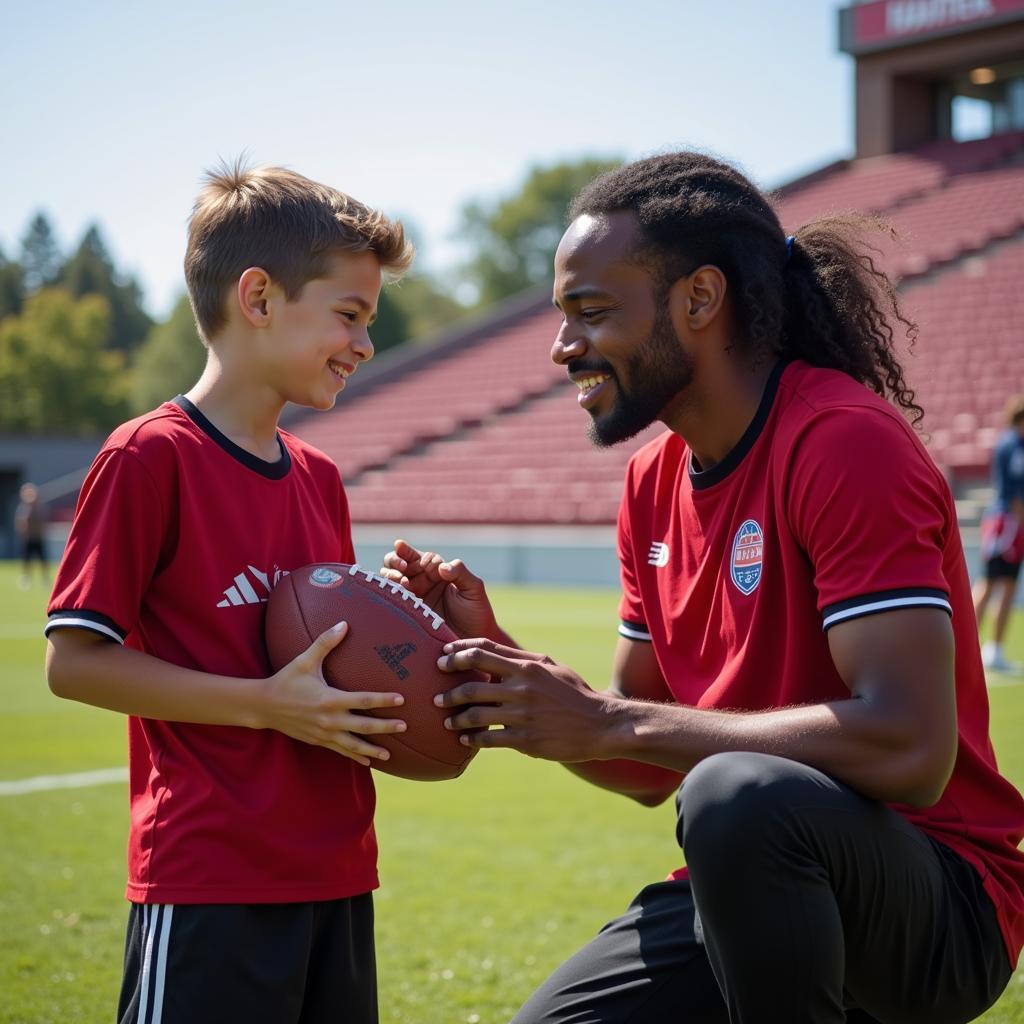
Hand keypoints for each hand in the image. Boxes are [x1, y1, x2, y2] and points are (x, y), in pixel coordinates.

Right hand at [262, 622, 406, 765]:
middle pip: (363, 726)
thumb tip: (343, 623)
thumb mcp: (304, 660)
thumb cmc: (286, 680)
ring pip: (353, 744)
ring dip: (372, 749)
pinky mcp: (318, 741)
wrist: (264, 706)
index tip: (401, 699)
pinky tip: (368, 762)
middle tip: (405, 726)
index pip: (362, 700)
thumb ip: (325, 642)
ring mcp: (323, 733)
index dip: (383, 700)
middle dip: (385, 726)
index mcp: (329, 699)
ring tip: (390, 754)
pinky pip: (340, 751)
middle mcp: (328, 719)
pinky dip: (355, 757)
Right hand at [380, 538, 501, 640]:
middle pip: (398, 562)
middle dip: (395, 560)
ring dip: (390, 575)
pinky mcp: (406, 612)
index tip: (423, 563)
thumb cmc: (477, 612)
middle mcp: (421, 581)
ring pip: (390, 578)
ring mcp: (412, 596)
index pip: (419, 556)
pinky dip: (389, 592)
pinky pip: (392, 598)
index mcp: (436, 571)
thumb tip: (441, 566)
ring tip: (401, 581)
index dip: (414, 553)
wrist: (471, 642)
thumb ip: (460, 572)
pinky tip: (398, 593)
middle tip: (403, 567)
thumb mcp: (474, 588)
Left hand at [433, 639, 617, 761]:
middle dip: (448, 691)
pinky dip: (471, 739)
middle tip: (436, 696)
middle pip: (472, 684)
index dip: (457, 652)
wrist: (601, 725)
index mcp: (527, 666)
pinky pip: (488, 739)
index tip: (442, 657)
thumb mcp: (551, 668)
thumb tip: (492, 655)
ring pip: (475, 714)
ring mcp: (522, 715)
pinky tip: (465, 739)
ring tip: (447, 721)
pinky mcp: (525, 740)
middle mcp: (522, 687)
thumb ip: (521, 661)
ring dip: (456, 718)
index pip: (482, 651)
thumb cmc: (574, 693)